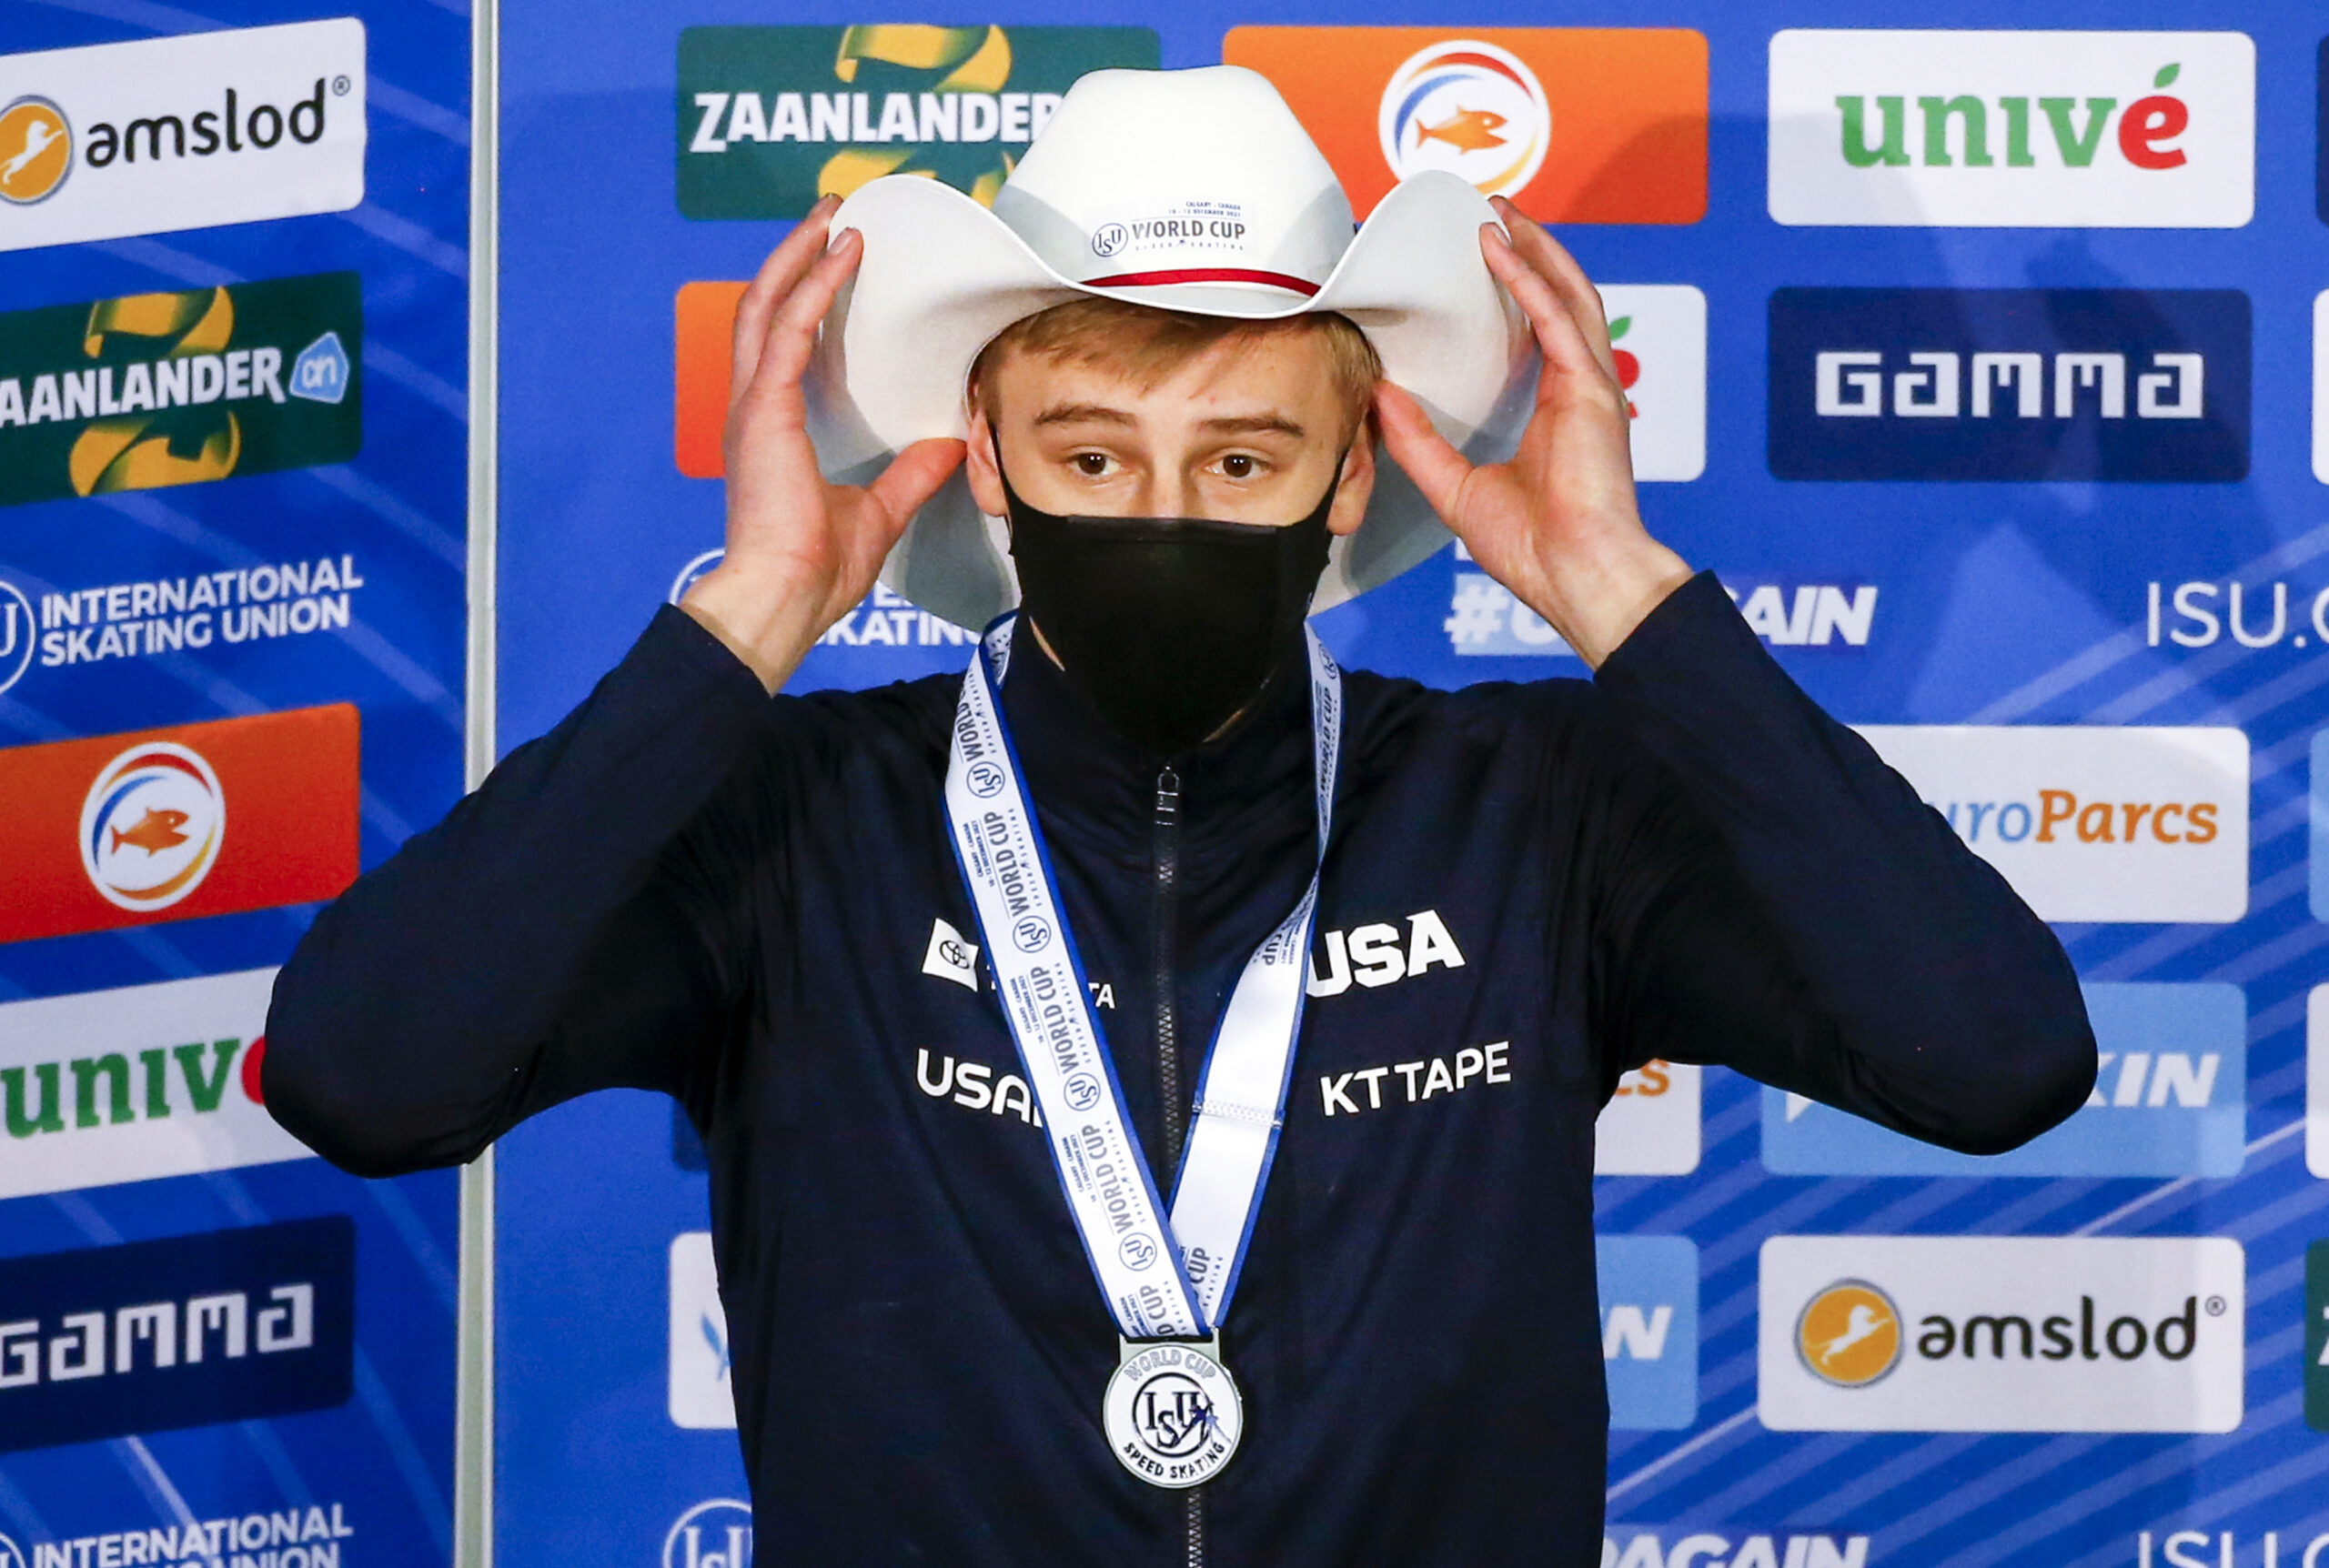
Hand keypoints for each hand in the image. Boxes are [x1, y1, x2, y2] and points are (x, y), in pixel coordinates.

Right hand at [682, 196, 966, 690]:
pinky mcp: (763, 409)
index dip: (806, 297)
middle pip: (766, 307)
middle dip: (797, 256)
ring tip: (832, 216)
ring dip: (800, 254)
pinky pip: (788, 327)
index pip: (782, 343)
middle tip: (832, 217)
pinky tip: (841, 256)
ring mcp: (752, 405)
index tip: (839, 261)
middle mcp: (753, 407)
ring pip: (767, 303)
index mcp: (770, 428)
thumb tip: (948, 446)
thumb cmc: (816, 572)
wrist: (785, 598)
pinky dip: (814, 285)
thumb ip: (910, 475)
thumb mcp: (879, 512)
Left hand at [1373, 196, 1691, 667]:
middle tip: (1492, 215)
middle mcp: (1576, 390)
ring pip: (1567, 293)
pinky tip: (1501, 250)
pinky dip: (1529, 279)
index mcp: (1553, 412)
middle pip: (1556, 300)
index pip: (1534, 335)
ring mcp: (1589, 385)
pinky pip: (1557, 316)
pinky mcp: (1589, 387)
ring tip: (1500, 213)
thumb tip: (1379, 398)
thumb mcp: (1455, 486)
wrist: (1575, 576)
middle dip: (1528, 252)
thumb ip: (1418, 442)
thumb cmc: (1532, 548)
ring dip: (1534, 248)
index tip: (1478, 264)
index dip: (1513, 294)